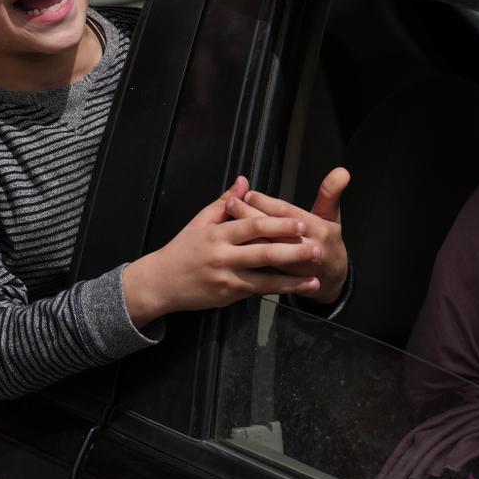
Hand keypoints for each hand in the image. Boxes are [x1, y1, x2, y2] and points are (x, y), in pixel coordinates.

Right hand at [124, 176, 325, 326]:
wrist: (161, 283)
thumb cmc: (182, 250)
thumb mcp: (198, 222)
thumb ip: (224, 203)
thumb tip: (244, 182)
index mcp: (216, 234)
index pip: (251, 226)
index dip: (277, 224)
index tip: (299, 223)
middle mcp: (222, 257)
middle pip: (263, 253)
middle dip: (293, 251)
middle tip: (317, 248)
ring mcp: (226, 279)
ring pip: (265, 279)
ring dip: (293, 279)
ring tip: (316, 277)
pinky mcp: (229, 296)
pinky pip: (259, 291)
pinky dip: (281, 290)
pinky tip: (299, 288)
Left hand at [228, 167, 350, 305]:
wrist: (333, 280)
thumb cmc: (328, 242)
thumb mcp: (332, 216)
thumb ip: (331, 193)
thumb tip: (342, 171)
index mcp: (319, 230)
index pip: (287, 214)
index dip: (267, 203)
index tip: (249, 193)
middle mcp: (307, 249)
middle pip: (273, 232)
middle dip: (250, 216)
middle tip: (231, 203)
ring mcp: (295, 268)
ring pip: (265, 251)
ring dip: (245, 235)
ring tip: (228, 221)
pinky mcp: (284, 280)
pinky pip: (262, 269)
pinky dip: (248, 256)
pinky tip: (234, 245)